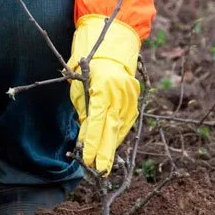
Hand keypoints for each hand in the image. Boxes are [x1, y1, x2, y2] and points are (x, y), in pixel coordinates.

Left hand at [68, 15, 140, 174]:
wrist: (112, 43)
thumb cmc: (88, 64)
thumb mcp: (79, 88)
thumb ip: (84, 113)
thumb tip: (84, 138)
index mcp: (103, 87)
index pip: (97, 121)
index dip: (93, 142)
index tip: (88, 159)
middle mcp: (120, 92)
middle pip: (112, 127)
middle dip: (105, 151)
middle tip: (100, 171)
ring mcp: (130, 95)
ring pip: (121, 126)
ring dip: (111, 145)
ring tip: (104, 164)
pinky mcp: (134, 99)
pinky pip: (126, 121)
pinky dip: (118, 134)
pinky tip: (112, 146)